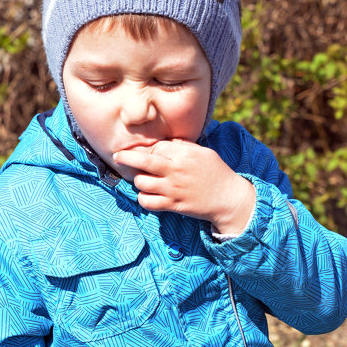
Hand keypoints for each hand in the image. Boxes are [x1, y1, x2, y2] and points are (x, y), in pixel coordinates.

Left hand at [113, 139, 254, 234]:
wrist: (229, 198)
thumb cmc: (216, 173)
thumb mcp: (203, 152)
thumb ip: (183, 146)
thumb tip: (166, 142)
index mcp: (183, 153)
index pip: (155, 146)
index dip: (149, 149)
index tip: (146, 152)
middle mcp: (175, 169)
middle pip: (142, 160)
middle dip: (125, 157)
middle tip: (117, 156)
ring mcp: (173, 188)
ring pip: (141, 182)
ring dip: (139, 181)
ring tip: (143, 181)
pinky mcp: (173, 205)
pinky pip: (147, 202)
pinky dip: (143, 199)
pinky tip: (147, 195)